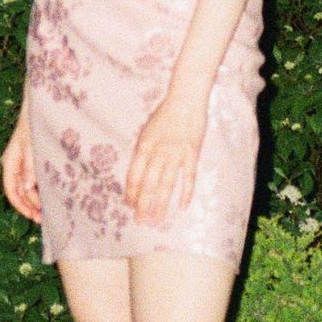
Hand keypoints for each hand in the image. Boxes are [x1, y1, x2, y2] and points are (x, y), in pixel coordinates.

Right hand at [0, 110, 41, 223]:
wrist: (43, 105)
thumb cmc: (36, 122)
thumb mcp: (32, 144)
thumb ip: (30, 166)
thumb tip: (26, 188)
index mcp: (11, 162)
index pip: (11, 190)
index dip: (21, 206)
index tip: (34, 217)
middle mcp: (16, 165)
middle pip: (20, 192)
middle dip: (31, 207)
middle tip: (45, 219)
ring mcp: (25, 163)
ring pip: (28, 188)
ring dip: (37, 200)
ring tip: (51, 212)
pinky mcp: (35, 160)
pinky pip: (36, 180)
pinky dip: (42, 189)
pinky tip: (53, 196)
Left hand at [124, 93, 207, 227]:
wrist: (185, 100)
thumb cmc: (165, 115)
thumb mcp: (147, 131)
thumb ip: (143, 152)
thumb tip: (138, 174)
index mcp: (144, 146)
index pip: (134, 175)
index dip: (131, 192)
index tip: (129, 205)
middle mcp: (158, 152)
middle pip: (149, 184)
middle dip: (143, 205)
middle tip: (141, 222)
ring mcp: (176, 154)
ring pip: (166, 185)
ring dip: (161, 204)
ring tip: (157, 220)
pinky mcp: (192, 154)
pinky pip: (188, 177)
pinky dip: (186, 193)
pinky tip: (182, 207)